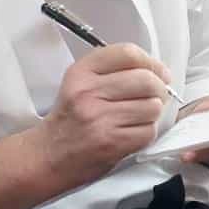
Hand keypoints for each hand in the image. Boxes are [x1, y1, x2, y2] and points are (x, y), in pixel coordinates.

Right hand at [37, 43, 170, 186]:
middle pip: (146, 80)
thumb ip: (113, 70)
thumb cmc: (70, 119)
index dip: (150, 62)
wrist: (49, 155)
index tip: (158, 71)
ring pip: (152, 107)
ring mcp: (100, 119)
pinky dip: (146, 133)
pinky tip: (133, 132)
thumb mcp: (80, 83)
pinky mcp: (111, 143)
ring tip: (139, 116)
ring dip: (152, 113)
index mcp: (82, 73)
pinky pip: (148, 132)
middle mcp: (89, 93)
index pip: (128, 53)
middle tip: (156, 95)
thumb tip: (157, 71)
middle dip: (159, 89)